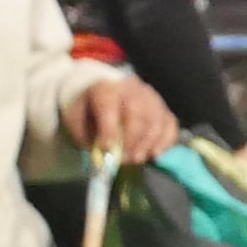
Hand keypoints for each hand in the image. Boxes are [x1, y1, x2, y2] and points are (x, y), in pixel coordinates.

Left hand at [58, 71, 178, 164]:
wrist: (101, 89)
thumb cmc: (88, 108)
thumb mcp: (76, 119)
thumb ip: (88, 135)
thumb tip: (105, 154)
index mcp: (106, 88)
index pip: (109, 107)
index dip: (109, 130)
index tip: (106, 149)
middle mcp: (131, 88)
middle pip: (137, 112)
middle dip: (132, 138)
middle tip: (126, 158)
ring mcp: (151, 96)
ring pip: (157, 119)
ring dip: (148, 142)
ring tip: (138, 158)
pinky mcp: (163, 107)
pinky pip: (170, 123)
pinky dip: (166, 140)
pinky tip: (156, 153)